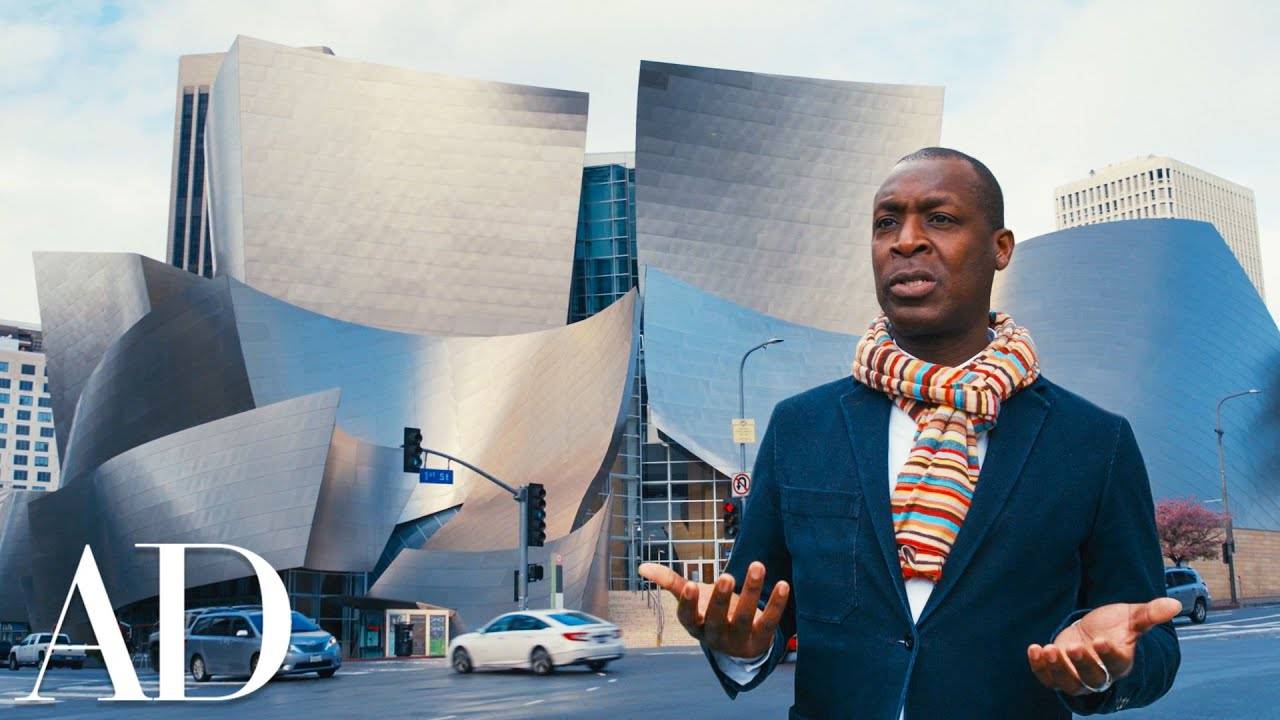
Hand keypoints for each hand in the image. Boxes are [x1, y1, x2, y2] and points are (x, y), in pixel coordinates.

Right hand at [637, 561, 789, 657]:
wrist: (738, 643)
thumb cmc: (710, 614)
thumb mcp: (691, 600)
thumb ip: (670, 582)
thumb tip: (642, 567)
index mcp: (695, 625)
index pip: (688, 617)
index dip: (688, 603)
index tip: (690, 584)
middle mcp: (715, 635)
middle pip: (717, 619)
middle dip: (720, 599)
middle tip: (726, 576)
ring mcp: (739, 639)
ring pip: (745, 618)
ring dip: (751, 592)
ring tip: (756, 565)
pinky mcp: (761, 638)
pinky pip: (770, 621)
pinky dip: (776, 604)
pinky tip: (782, 584)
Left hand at [1027, 597, 1180, 695]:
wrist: (1091, 632)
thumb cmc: (1114, 626)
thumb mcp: (1130, 616)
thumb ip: (1149, 613)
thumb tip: (1174, 604)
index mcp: (1120, 661)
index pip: (1117, 664)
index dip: (1110, 655)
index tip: (1102, 640)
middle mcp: (1100, 674)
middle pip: (1094, 678)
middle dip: (1083, 664)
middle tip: (1072, 646)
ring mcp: (1078, 677)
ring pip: (1070, 684)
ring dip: (1058, 669)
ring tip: (1047, 649)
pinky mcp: (1058, 674)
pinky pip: (1049, 680)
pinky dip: (1039, 668)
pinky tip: (1034, 649)